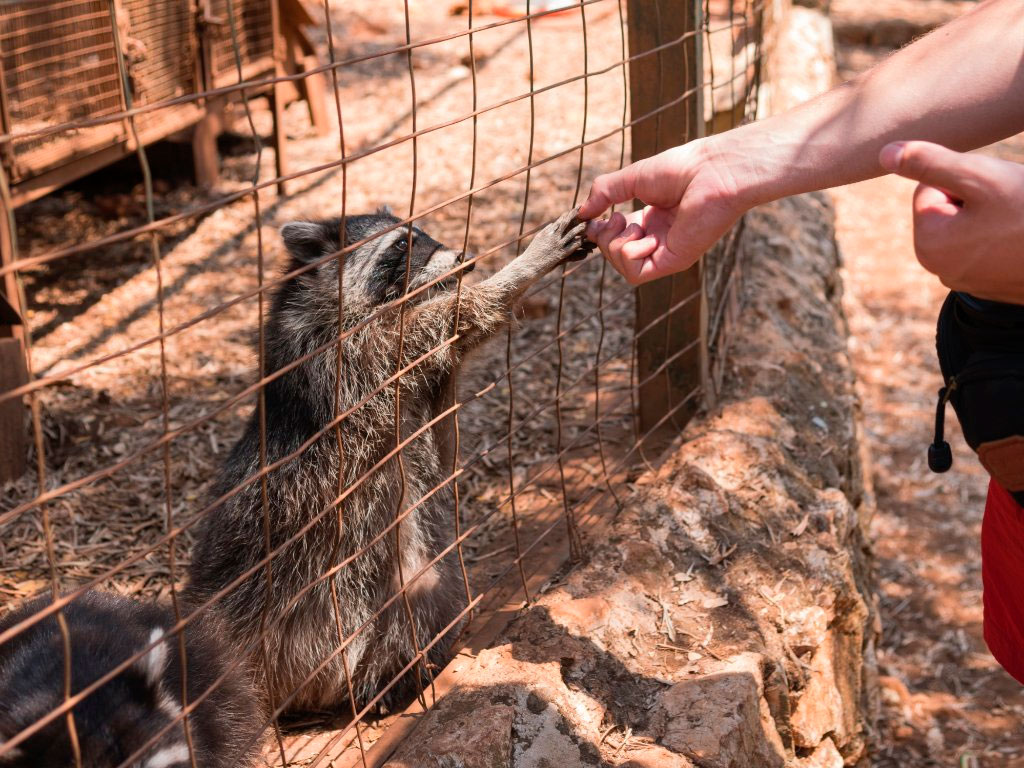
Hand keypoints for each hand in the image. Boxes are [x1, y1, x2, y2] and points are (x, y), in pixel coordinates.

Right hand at [578, 138, 750, 284]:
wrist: (711, 172)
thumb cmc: (681, 169)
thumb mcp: (632, 178)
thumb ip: (604, 193)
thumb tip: (581, 213)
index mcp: (652, 220)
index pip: (617, 236)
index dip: (600, 230)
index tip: (591, 218)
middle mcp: (659, 239)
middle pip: (615, 254)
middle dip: (605, 237)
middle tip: (618, 217)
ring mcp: (665, 252)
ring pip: (623, 266)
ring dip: (617, 244)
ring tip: (634, 223)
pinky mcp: (672, 262)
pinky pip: (635, 273)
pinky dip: (629, 254)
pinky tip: (644, 235)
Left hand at [879, 140, 1023, 303]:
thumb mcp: (980, 178)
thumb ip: (929, 163)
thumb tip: (883, 153)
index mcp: (929, 243)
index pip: (930, 189)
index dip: (964, 178)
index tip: (993, 190)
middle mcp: (940, 269)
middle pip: (949, 210)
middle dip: (978, 198)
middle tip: (1011, 205)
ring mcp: (968, 281)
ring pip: (973, 226)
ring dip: (996, 215)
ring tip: (1020, 221)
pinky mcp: (994, 287)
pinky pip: (992, 247)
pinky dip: (1009, 237)